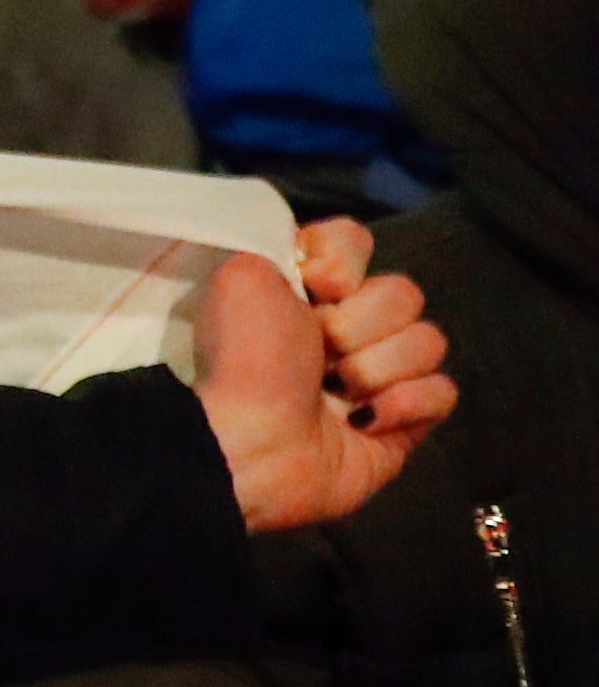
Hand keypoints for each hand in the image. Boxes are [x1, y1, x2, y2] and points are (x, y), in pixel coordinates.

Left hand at [194, 219, 449, 531]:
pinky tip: (363, 422)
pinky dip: (405, 404)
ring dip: (374, 368)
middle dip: (357, 325)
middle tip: (317, 354)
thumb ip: (282, 243)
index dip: (343, 262)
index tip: (314, 287)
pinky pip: (443, 391)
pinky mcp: (408, 421)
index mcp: (309, 290)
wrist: (251, 445)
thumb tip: (334, 265)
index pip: (359, 241)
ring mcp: (383, 375)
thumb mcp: (243, 279)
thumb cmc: (245, 360)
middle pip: (404, 293)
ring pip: (429, 341)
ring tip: (332, 393)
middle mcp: (350, 326)